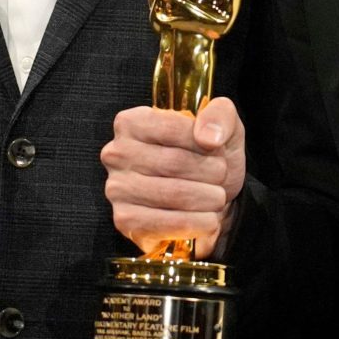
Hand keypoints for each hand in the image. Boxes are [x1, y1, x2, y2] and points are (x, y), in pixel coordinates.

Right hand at [101, 96, 245, 257]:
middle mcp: (117, 153)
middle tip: (221, 177)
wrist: (207, 197)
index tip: (217, 151)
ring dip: (207, 198)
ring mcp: (118, 189)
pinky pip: (166, 224)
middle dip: (210, 172)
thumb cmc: (208, 155)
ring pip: (173, 194)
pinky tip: (208, 219)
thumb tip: (207, 137)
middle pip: (174, 163)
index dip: (203, 142)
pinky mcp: (126, 221)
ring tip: (217, 197)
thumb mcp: (221, 123)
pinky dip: (196, 223)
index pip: (172, 128)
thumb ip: (219, 115)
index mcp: (131, 122)